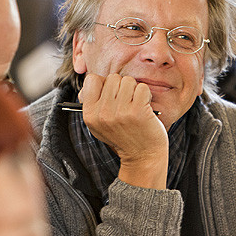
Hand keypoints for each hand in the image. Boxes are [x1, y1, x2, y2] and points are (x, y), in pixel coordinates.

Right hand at [79, 73, 168, 188]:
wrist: (142, 157)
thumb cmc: (123, 136)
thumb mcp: (99, 125)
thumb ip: (92, 104)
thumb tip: (92, 81)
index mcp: (90, 115)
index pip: (92, 79)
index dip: (104, 83)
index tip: (112, 94)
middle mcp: (102, 113)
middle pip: (112, 78)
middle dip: (122, 87)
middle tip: (127, 103)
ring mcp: (120, 112)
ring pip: (128, 81)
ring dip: (135, 90)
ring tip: (136, 105)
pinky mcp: (137, 111)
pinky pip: (142, 87)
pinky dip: (146, 95)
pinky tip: (145, 107)